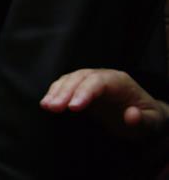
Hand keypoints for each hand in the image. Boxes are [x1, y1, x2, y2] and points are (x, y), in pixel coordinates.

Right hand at [40, 68, 168, 138]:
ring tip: (46, 106)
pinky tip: (47, 103)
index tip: (73, 108)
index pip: (98, 81)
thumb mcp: (152, 123)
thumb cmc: (147, 119)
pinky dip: (54, 92)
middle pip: (79, 78)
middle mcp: (102, 76)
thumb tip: (131, 114)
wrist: (142, 115)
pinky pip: (65, 85)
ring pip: (69, 79)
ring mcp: (90, 80)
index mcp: (119, 81)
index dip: (84, 92)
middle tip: (52, 107)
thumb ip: (143, 120)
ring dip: (55, 91)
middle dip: (64, 92)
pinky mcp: (81, 87)